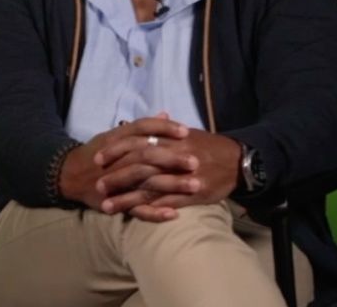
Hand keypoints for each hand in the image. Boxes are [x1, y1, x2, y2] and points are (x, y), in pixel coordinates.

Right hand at [58, 113, 191, 216]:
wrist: (69, 175)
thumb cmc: (96, 153)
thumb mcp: (115, 135)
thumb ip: (141, 128)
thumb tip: (165, 114)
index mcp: (116, 140)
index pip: (142, 129)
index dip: (163, 129)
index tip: (186, 132)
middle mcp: (117, 159)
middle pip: (147, 156)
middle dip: (172, 159)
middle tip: (196, 161)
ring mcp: (117, 182)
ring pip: (146, 182)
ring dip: (172, 185)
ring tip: (196, 187)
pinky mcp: (116, 202)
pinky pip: (137, 209)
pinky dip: (155, 212)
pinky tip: (174, 214)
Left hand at [95, 128, 240, 216]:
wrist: (238, 161)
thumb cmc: (208, 145)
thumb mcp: (185, 132)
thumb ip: (162, 128)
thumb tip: (143, 122)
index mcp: (169, 138)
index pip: (135, 142)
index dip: (115, 150)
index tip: (97, 158)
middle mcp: (173, 156)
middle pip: (138, 166)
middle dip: (116, 176)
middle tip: (98, 184)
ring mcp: (182, 177)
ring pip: (149, 188)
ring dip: (126, 198)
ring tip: (107, 206)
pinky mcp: (191, 194)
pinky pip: (167, 203)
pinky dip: (150, 209)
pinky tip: (134, 214)